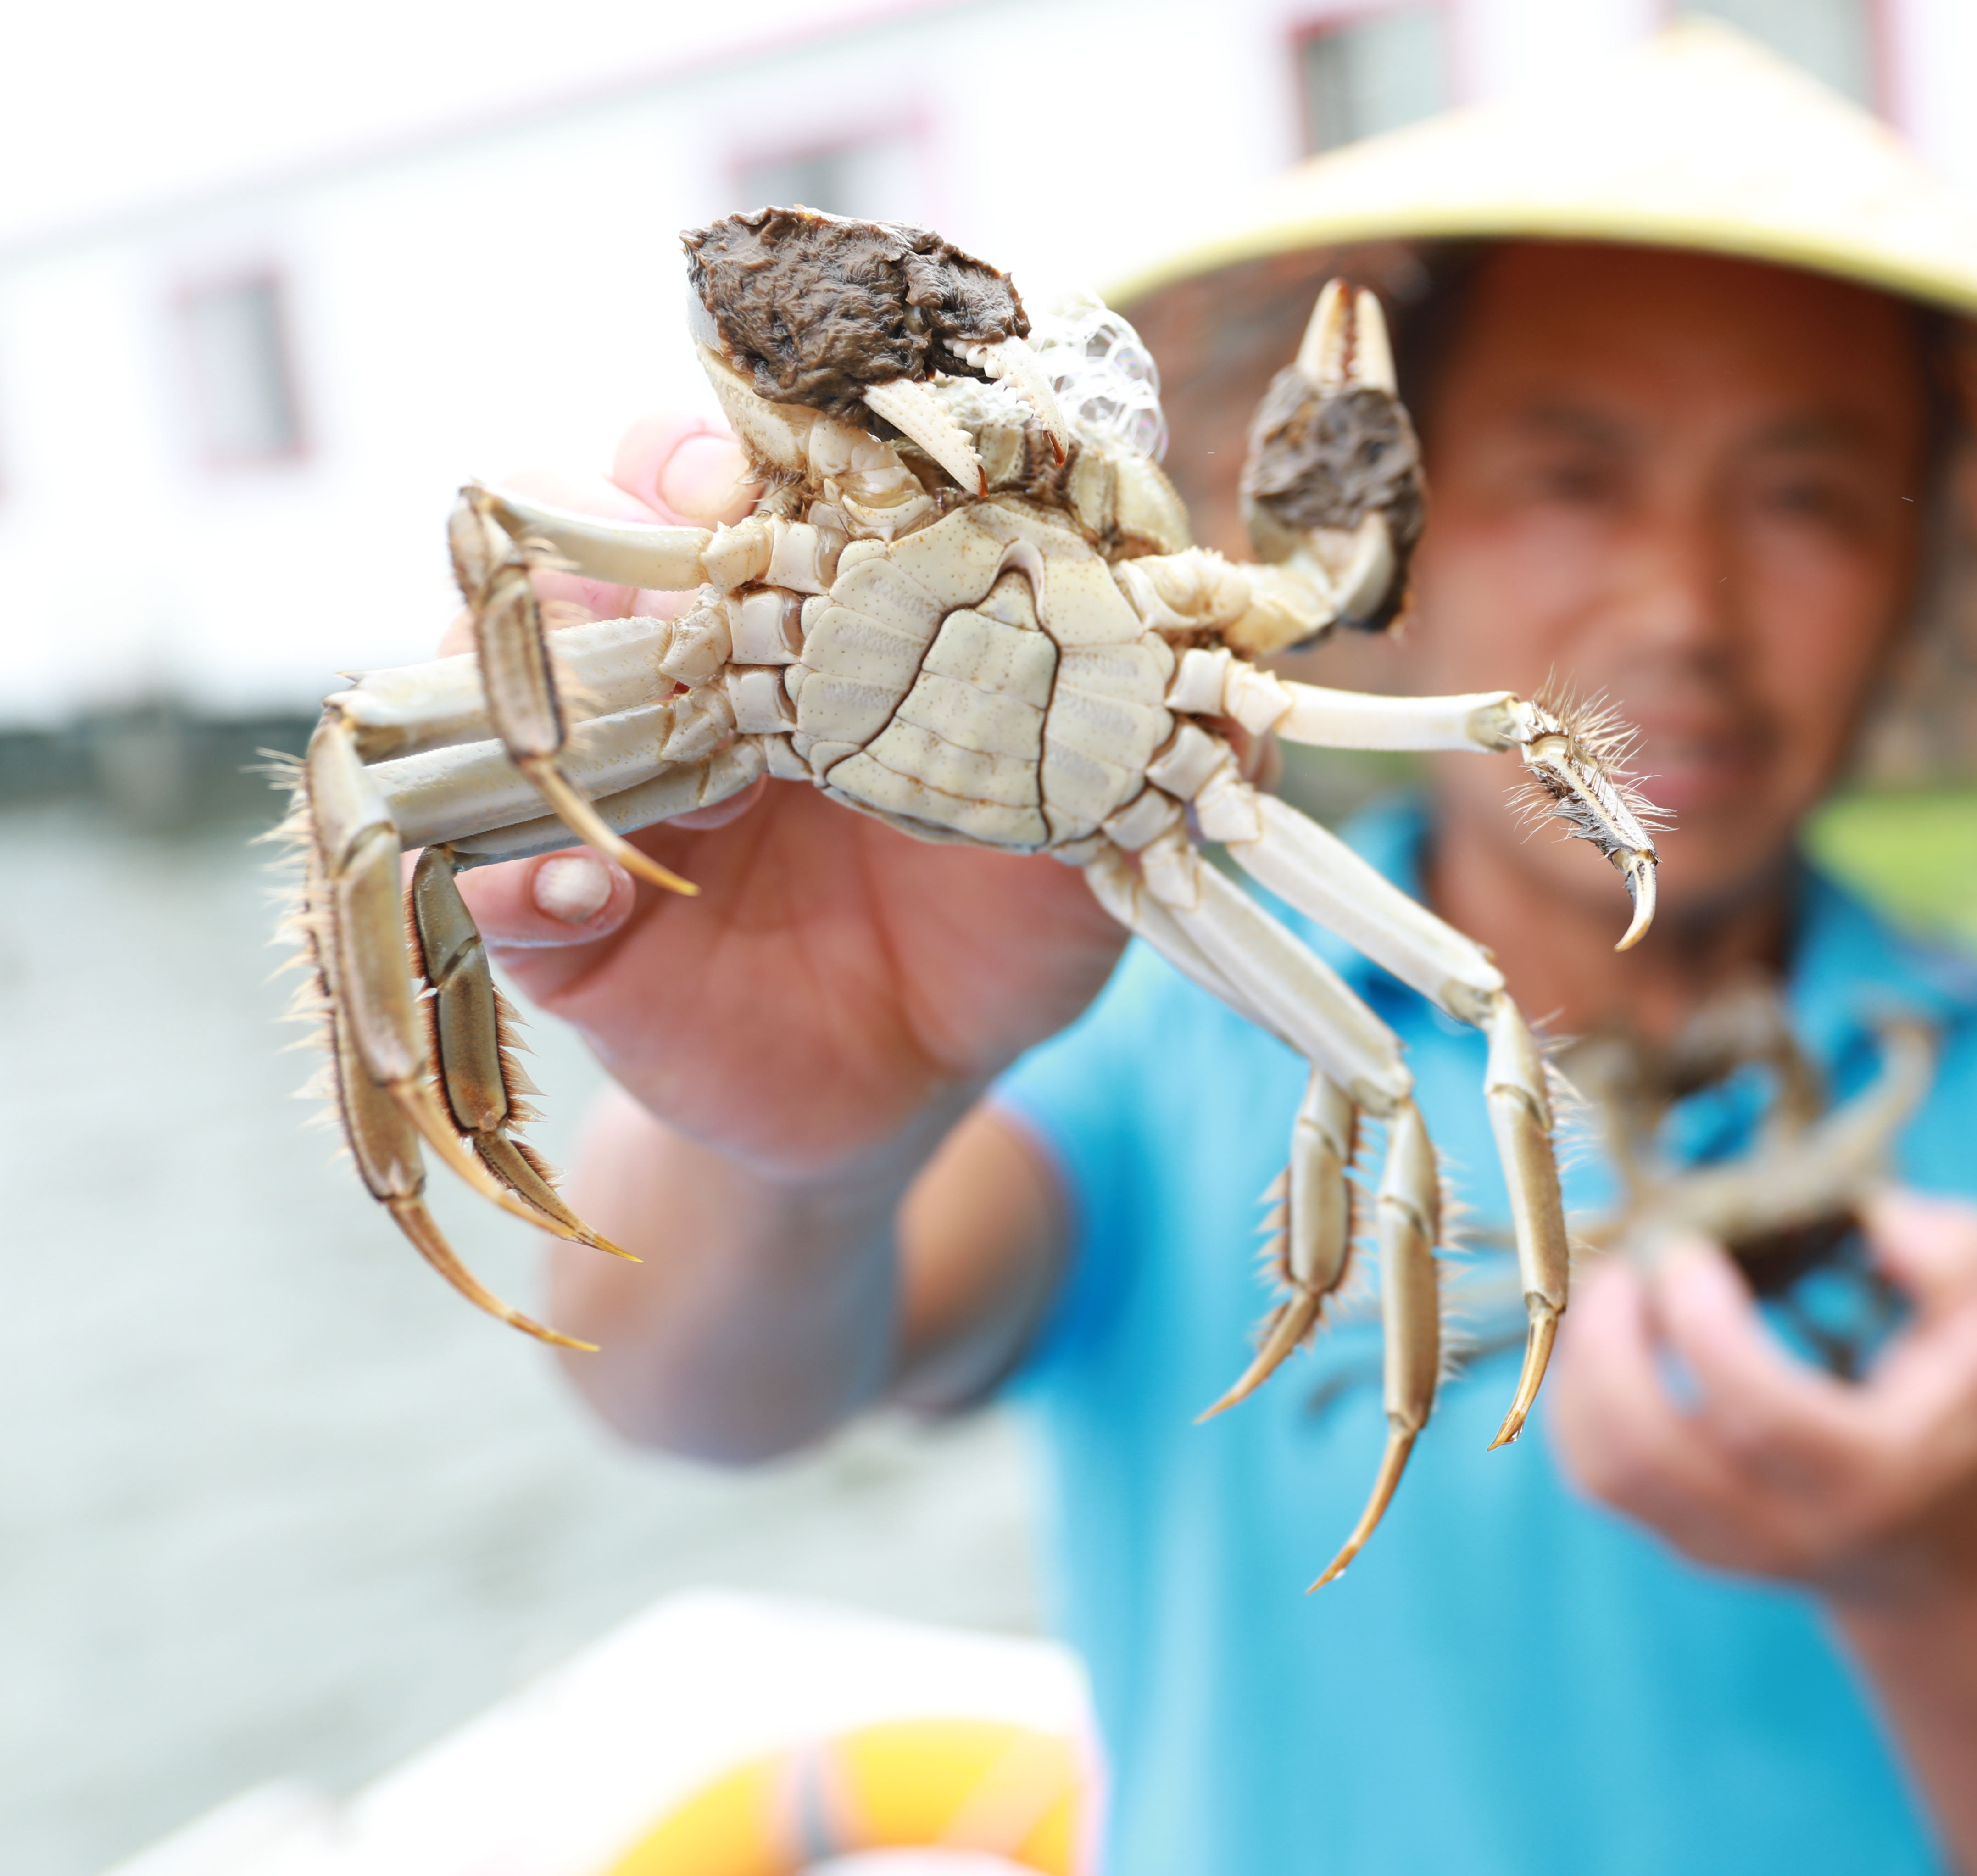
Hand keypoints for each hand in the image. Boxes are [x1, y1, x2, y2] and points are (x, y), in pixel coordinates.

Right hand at [445, 414, 1127, 1186]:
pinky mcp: (560, 914)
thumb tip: (1237, 710)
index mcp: (818, 618)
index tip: (808, 440)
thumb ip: (1161, 760)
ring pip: (504, 669)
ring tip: (611, 680)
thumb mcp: (1100, 844)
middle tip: (699, 509)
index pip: (764, 477)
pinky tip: (583, 896)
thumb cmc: (1002, 925)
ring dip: (539, 658)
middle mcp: (694, 666)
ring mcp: (611, 782)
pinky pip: (484, 880)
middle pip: (607, 522)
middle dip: (636, 494)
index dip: (771, 437)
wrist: (915, 1081)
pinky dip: (519, 880)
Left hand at [1548, 1190, 1976, 1607]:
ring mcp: (1720, 1546)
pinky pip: (1594, 1476)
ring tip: (1605, 1292)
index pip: (1759, 1413)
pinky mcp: (1677, 1541)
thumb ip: (1956, 1260)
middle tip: (1621, 1266)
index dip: (1704, 1326)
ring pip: (1605, 1470)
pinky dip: (1576, 1401)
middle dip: (1610, 1345)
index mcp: (1868, 1474)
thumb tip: (1872, 1210)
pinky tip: (1601, 1339)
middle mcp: (1785, 1525)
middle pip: (1649, 1454)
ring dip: (1581, 1369)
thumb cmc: (1960, 1427)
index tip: (1685, 1249)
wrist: (1926, 1566)